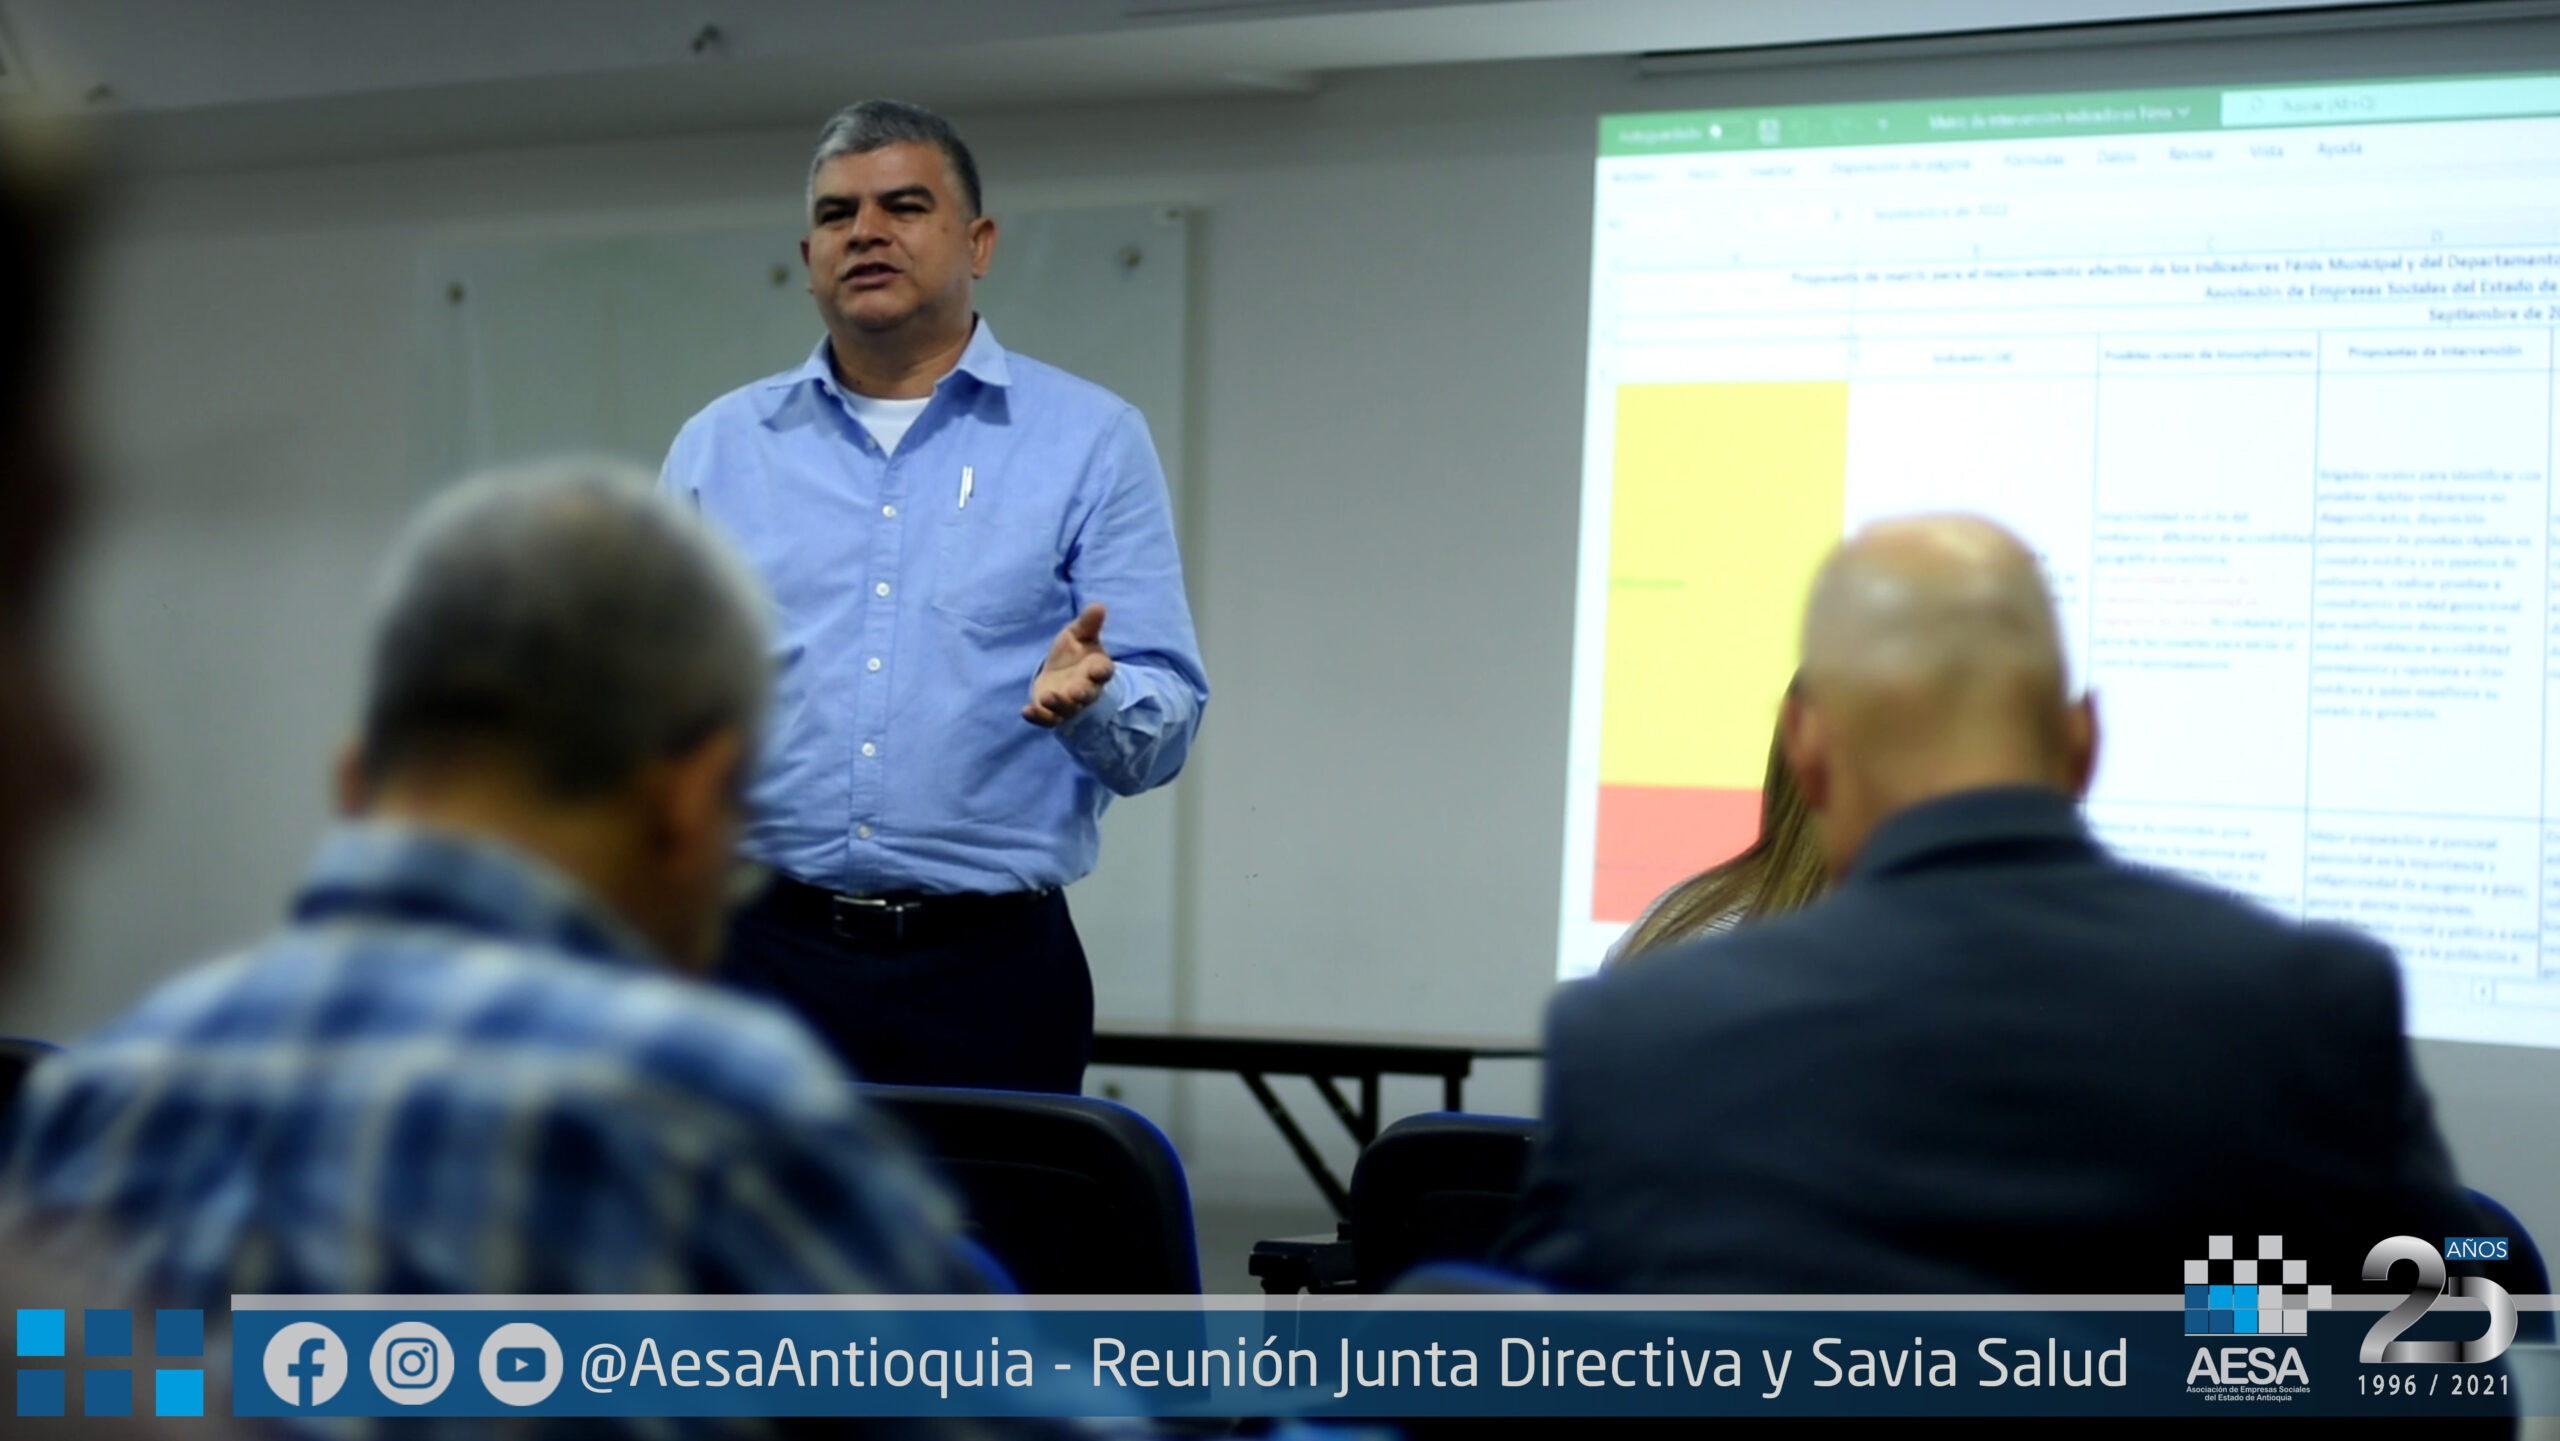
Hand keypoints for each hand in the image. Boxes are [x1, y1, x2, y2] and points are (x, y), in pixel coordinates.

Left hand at [1024, 603, 1114, 727]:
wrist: (1060, 673)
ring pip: (1067, 709)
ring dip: (1058, 704)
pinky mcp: (1052, 713)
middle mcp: (1086, 689)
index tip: (1098, 668)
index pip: (1103, 671)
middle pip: (1088, 695)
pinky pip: (1047, 719)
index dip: (1101, 671)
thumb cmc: (1075, 652)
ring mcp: (1069, 704)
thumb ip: (1088, 624)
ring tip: (1047, 697)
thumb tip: (1098, 605)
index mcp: (1096, 669)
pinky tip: (1026, 711)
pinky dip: (1037, 717)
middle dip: (1082, 693)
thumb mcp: (1079, 635)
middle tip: (1075, 690)